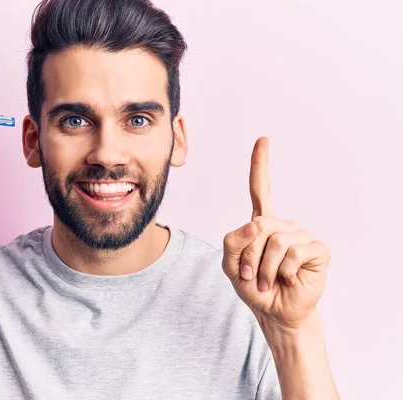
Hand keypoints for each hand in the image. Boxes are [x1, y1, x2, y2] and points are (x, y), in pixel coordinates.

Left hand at [222, 137, 331, 329]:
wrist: (275, 312)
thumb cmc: (254, 287)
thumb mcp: (231, 266)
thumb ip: (232, 243)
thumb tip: (253, 224)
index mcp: (262, 224)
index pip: (260, 190)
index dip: (260, 165)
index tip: (263, 140)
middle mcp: (283, 225)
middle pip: (258, 225)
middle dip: (248, 255)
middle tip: (252, 275)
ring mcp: (302, 235)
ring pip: (274, 240)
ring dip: (264, 267)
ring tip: (269, 279)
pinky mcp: (318, 249)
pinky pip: (293, 252)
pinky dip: (282, 271)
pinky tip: (287, 278)